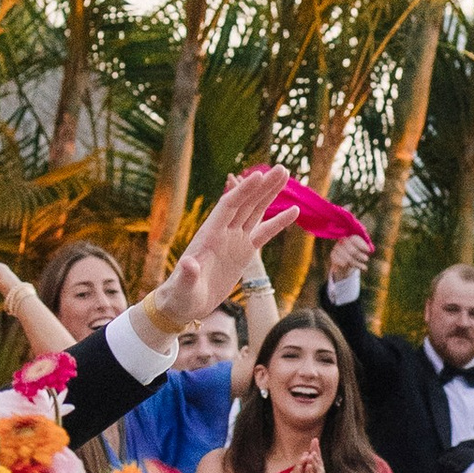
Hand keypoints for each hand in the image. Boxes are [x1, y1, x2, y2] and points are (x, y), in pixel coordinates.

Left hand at [148, 167, 288, 335]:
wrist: (184, 304)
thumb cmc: (180, 295)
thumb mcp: (183, 287)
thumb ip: (187, 274)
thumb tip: (189, 263)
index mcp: (209, 235)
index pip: (229, 206)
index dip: (243, 191)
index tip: (259, 176)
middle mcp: (223, 232)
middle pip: (246, 203)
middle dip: (263, 185)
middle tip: (282, 169)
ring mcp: (234, 240)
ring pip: (256, 211)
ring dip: (270, 194)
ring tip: (285, 176)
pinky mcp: (244, 252)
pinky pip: (264, 233)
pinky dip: (278, 222)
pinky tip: (294, 210)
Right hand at [325, 231, 371, 286]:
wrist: (343, 262)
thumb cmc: (355, 253)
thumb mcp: (361, 248)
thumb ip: (366, 247)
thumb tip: (371, 249)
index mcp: (349, 236)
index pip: (354, 239)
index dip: (362, 245)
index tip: (368, 250)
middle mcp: (341, 241)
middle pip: (352, 249)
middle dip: (360, 255)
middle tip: (366, 259)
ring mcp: (336, 248)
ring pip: (347, 258)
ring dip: (357, 263)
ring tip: (365, 267)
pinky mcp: (333, 255)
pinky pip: (341, 263)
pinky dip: (350, 267)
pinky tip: (355, 268)